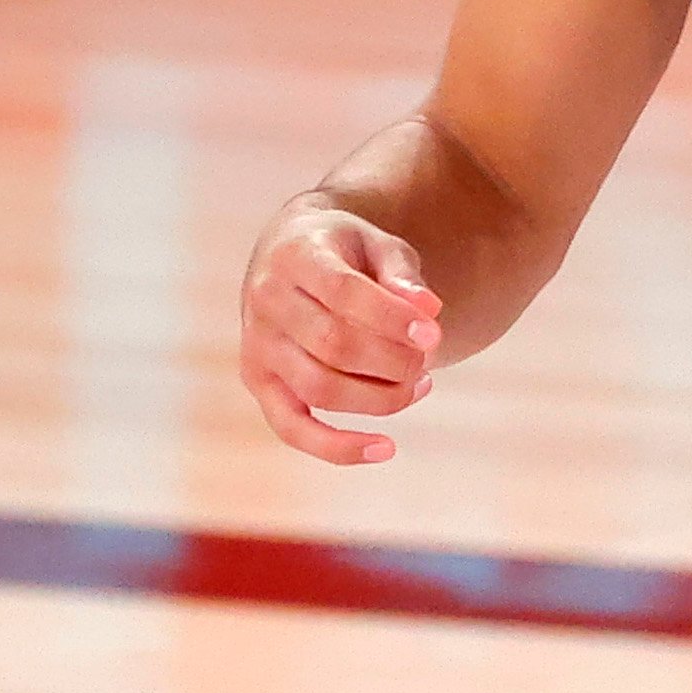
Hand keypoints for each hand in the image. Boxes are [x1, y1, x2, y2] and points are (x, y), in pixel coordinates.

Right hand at [239, 198, 443, 464]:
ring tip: (421, 383)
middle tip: (429, 357)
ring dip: (381, 397)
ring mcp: (257, 346)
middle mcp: (266, 301)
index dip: (392, 318)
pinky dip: (337, 447)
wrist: (289, 256)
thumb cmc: (345, 252)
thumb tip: (429, 311)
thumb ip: (402, 274)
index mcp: (295, 256)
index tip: (434, 333)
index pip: (343, 292)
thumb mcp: (377, 244)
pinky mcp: (258, 382)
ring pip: (319, 389)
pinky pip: (292, 429)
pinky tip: (385, 448)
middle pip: (334, 346)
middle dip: (394, 360)